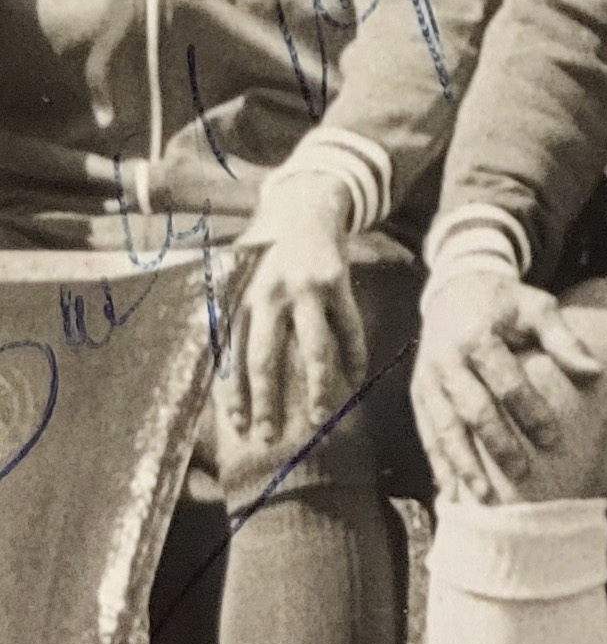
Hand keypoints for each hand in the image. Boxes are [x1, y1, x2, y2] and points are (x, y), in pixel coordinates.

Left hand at [226, 177, 365, 451]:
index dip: (233, 394)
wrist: (301, 207)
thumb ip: (224, 316)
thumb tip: (215, 372)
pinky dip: (355, 356)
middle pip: (267, 360)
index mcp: (235, 298)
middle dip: (268, 402)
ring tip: (319, 417)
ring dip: (317, 388)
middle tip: (270, 436)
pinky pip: (350, 328)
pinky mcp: (338, 283)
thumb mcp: (232, 278)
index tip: (239, 426)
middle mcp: (267, 295)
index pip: (230, 356)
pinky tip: (354, 381)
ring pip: (313, 349)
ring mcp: (306, 289)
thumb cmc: (261, 252)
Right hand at [412, 264, 600, 504]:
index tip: (554, 441)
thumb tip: (595, 372)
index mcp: (476, 337)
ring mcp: (426, 381)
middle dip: (496, 445)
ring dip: (461, 465)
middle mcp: (445, 361)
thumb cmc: (505, 302)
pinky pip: (426, 433)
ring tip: (481, 499)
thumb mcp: (536, 307)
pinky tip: (451, 491)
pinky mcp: (418, 394)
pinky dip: (438, 463)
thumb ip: (563, 339)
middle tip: (522, 475)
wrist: (454, 290)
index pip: (506, 382)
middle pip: (471, 410)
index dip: (529, 412)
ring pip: (442, 429)